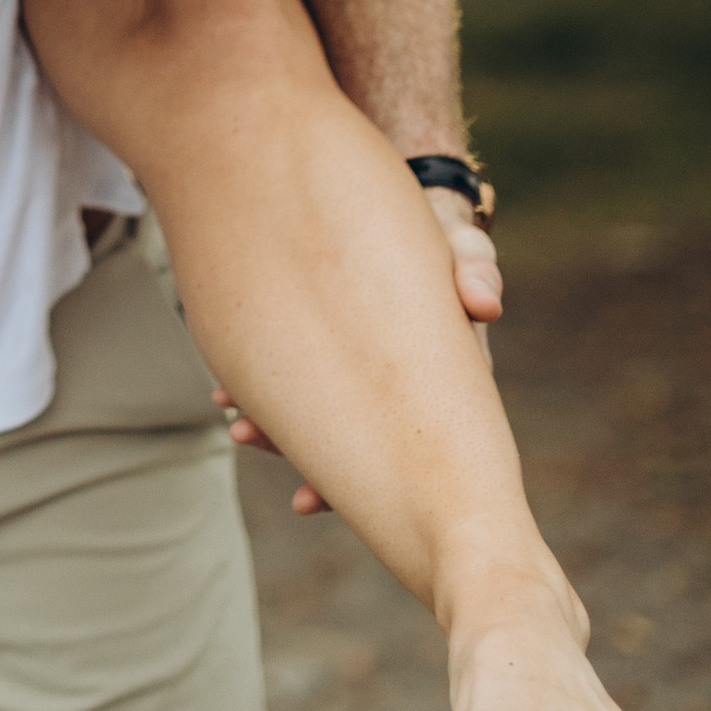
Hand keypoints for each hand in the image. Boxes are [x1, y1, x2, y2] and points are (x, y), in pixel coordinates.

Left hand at [212, 175, 500, 512]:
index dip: (349, 481)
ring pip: (317, 410)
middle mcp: (395, 387)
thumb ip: (474, 266)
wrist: (407, 209)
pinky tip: (226, 391)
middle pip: (345, 436)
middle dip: (294, 448)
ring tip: (231, 422)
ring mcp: (361, 369)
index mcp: (436, 379)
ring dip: (273, 419)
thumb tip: (485, 304)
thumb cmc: (439, 234)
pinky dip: (264, 385)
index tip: (303, 501)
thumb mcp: (461, 244)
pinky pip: (298, 374)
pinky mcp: (329, 345)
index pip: (394, 443)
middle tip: (241, 436)